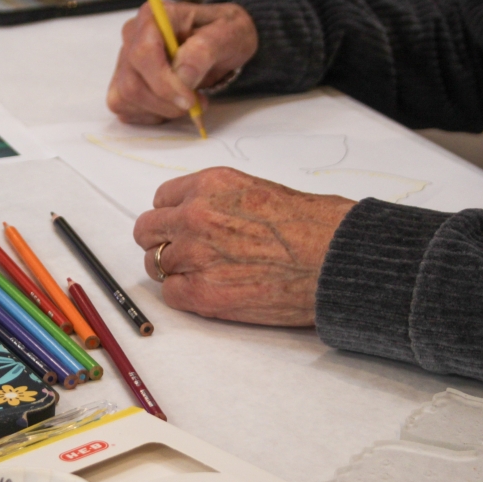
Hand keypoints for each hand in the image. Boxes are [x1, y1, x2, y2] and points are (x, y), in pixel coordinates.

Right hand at [108, 1, 257, 123]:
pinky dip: (152, 114)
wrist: (218, 43)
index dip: (164, 83)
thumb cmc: (222, 34)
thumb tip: (182, 75)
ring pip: (127, 99)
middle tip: (195, 103)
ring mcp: (124, 61)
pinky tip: (172, 104)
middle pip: (132, 83)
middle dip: (166, 102)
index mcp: (154, 16)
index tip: (189, 99)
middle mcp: (132, 36)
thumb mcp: (229, 34)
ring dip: (161, 110)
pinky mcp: (122, 83)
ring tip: (188, 101)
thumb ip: (205, 50)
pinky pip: (127, 109)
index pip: (144, 53)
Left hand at [133, 168, 355, 325]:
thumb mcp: (259, 190)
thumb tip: (209, 216)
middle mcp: (194, 216)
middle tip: (183, 253)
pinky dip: (185, 296)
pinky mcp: (202, 293)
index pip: (162, 199)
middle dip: (161, 241)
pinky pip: (170, 294)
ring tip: (205, 275)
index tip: (181, 227)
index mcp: (209, 185)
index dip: (172, 216)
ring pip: (155, 264)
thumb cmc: (315, 225)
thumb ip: (222, 201)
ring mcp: (194, 255)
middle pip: (147, 230)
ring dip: (174, 270)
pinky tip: (210, 292)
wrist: (336, 259)